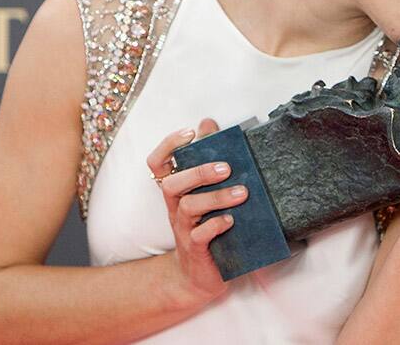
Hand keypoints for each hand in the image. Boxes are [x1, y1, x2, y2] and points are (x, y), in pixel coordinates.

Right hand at [145, 118, 247, 305]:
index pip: (157, 162)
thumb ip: (207, 157)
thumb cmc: (206, 225)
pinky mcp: (196, 249)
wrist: (200, 276)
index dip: (168, 145)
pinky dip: (215, 225)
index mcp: (176, 190)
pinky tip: (231, 221)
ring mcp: (183, 228)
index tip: (191, 132)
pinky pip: (199, 236)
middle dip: (198, 172)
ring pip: (189, 207)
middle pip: (172, 184)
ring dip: (216, 197)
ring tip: (242, 193)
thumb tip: (209, 123)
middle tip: (227, 167)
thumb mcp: (205, 191)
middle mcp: (175, 207)